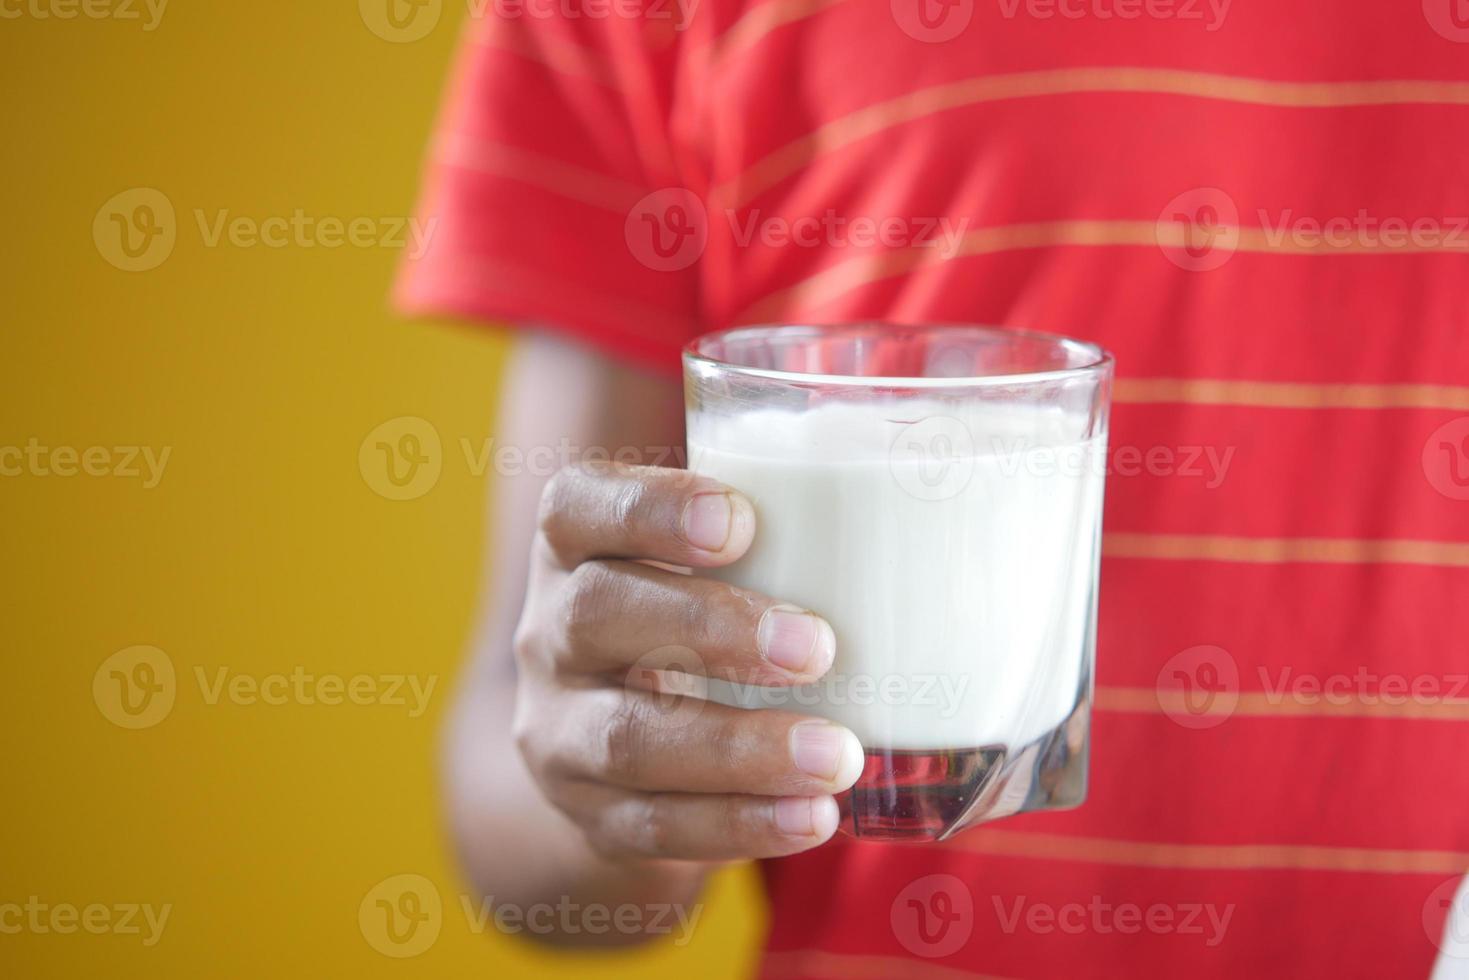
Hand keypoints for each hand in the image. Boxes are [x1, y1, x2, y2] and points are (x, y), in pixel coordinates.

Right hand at [510, 462, 862, 862]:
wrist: (609, 754)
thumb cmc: (694, 621)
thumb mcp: (706, 566)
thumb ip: (785, 528)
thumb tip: (942, 507)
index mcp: (574, 546)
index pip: (578, 506)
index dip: (650, 508)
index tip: (741, 522)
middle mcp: (550, 631)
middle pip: (599, 613)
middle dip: (711, 627)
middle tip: (817, 646)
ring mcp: (561, 730)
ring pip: (628, 736)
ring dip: (739, 747)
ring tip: (837, 754)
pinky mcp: (593, 814)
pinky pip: (655, 825)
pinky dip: (740, 822)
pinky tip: (813, 816)